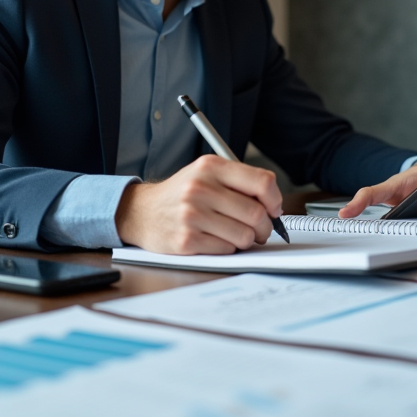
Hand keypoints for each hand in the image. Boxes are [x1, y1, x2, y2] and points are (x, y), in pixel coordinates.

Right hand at [114, 155, 281, 253]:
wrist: (141, 212)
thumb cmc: (181, 194)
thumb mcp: (206, 173)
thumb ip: (238, 182)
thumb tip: (273, 205)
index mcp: (211, 167)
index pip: (262, 182)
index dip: (275, 199)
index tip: (274, 209)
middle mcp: (201, 188)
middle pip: (256, 214)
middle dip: (265, 227)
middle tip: (261, 230)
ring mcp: (192, 215)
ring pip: (245, 236)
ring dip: (247, 240)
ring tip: (235, 234)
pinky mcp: (186, 240)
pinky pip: (227, 250)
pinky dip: (228, 248)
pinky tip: (216, 239)